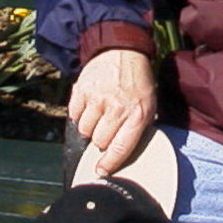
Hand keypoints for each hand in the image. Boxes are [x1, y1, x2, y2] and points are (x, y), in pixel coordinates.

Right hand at [69, 48, 156, 175]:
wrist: (123, 50)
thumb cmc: (138, 81)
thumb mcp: (149, 103)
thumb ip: (138, 127)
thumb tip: (123, 153)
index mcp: (137, 114)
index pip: (120, 148)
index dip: (109, 165)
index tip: (101, 172)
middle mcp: (117, 108)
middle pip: (99, 142)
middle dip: (101, 141)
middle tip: (107, 129)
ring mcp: (97, 99)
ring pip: (84, 131)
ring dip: (90, 128)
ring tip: (99, 115)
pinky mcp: (82, 91)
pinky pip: (74, 115)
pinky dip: (79, 114)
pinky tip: (90, 105)